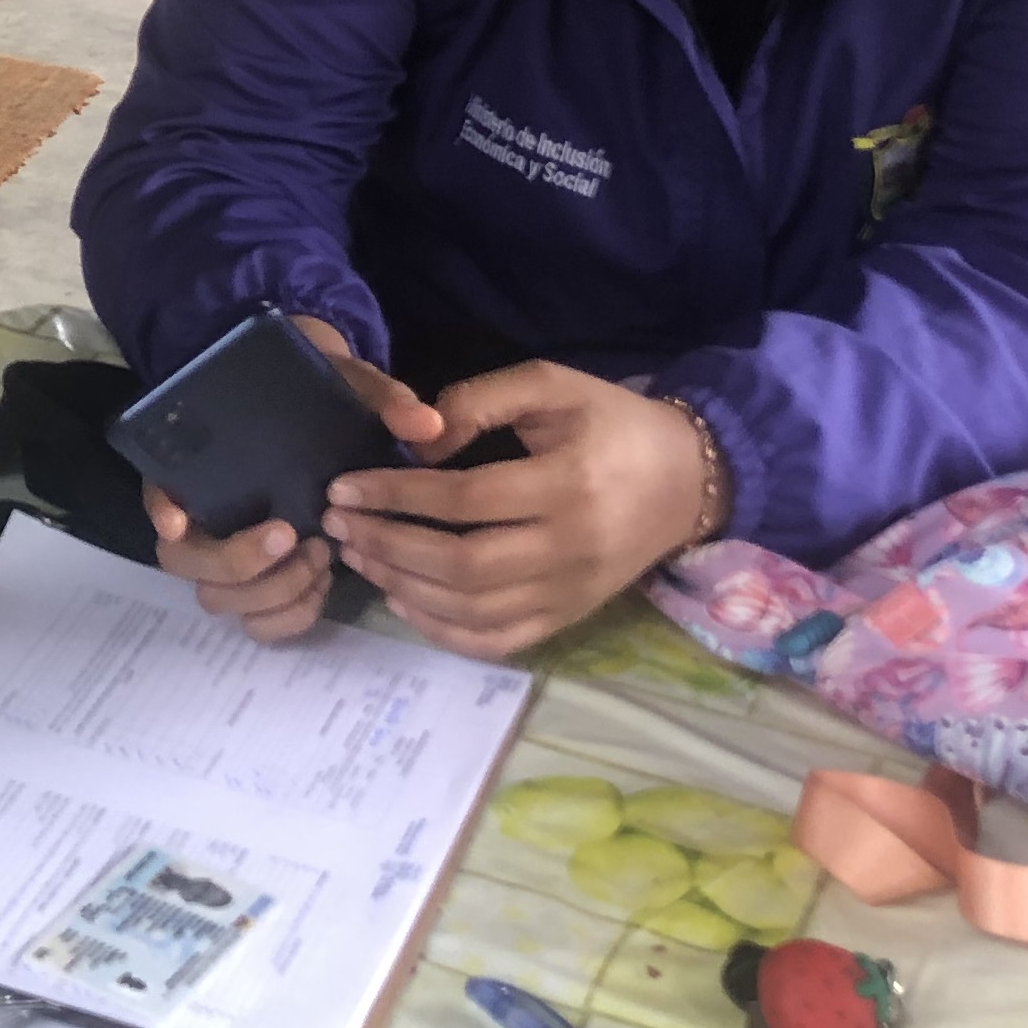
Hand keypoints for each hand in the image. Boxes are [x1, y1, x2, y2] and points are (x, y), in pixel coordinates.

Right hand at [141, 315, 431, 644]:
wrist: (325, 408)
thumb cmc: (319, 390)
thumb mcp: (345, 378)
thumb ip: (378, 395)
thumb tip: (426, 425)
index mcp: (200, 458)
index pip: (157, 489)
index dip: (161, 511)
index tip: (180, 523)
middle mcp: (202, 512)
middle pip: (185, 562)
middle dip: (238, 561)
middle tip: (291, 534)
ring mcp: (230, 552)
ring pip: (219, 600)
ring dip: (269, 592)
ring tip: (320, 558)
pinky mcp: (265, 582)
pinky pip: (257, 622)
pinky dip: (288, 615)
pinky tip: (322, 582)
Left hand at [318, 358, 708, 659]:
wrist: (690, 479)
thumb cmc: (613, 423)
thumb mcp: (552, 386)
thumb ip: (480, 400)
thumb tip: (416, 441)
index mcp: (567, 484)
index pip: (464, 500)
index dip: (395, 496)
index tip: (343, 486)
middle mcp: (569, 548)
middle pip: (460, 564)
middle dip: (387, 545)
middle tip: (337, 525)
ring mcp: (570, 593)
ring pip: (472, 609)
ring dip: (402, 586)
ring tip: (357, 555)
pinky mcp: (570, 617)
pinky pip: (499, 642)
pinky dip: (443, 631)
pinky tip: (403, 601)